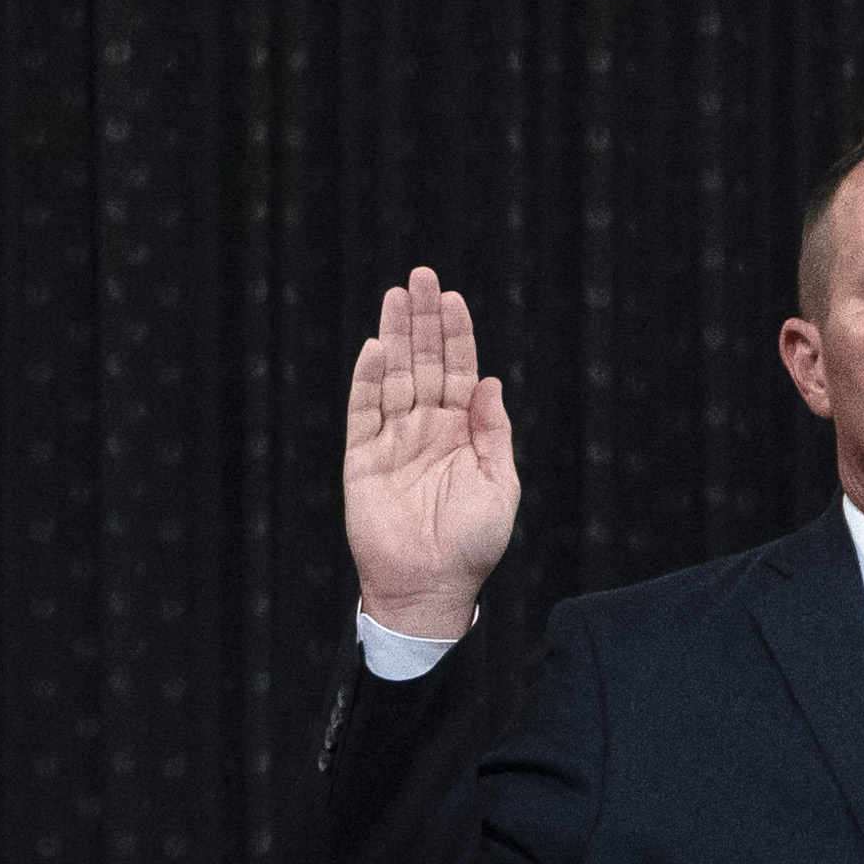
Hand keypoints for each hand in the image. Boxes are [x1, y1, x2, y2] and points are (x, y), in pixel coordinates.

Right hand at [341, 270, 521, 641]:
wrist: (432, 587)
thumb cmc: (472, 544)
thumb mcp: (501, 484)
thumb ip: (493, 432)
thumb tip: (489, 382)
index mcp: (460, 432)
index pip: (457, 370)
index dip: (455, 335)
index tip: (452, 298)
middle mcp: (425, 429)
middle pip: (422, 362)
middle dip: (422, 320)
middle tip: (421, 276)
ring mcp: (393, 442)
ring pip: (393, 377)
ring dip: (395, 336)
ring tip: (396, 295)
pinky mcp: (363, 460)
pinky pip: (364, 413)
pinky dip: (367, 380)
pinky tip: (374, 349)